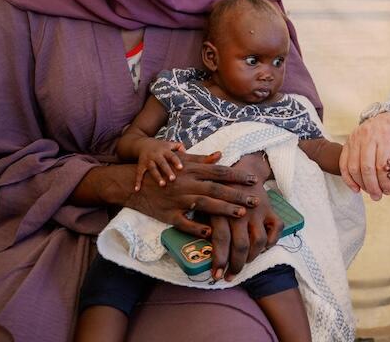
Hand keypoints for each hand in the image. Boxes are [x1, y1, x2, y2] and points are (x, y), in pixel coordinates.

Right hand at [124, 151, 258, 238]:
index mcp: (191, 170)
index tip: (254, 180)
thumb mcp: (181, 163)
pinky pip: (184, 223)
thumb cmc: (162, 172)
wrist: (133, 184)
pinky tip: (211, 233)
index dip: (237, 176)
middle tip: (255, 200)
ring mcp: (178, 200)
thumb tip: (221, 155)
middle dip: (237, 194)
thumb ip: (202, 159)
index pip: (219, 172)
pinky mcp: (169, 215)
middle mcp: (187, 183)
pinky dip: (197, 228)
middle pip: (216, 188)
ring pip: (204, 204)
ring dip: (223, 209)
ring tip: (241, 214)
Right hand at [134, 138, 185, 190]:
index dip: (176, 161)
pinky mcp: (141, 165)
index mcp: (165, 150)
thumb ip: (180, 147)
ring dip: (157, 177)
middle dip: (167, 171)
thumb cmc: (160, 146)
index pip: (172, 156)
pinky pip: (139, 174)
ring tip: (162, 185)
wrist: (142, 144)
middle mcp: (156, 155)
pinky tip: (137, 189)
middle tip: (173, 179)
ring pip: (152, 169)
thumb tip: (188, 154)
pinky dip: (137, 181)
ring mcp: (148, 160)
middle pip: (162, 163)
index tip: (181, 168)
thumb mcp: (170, 144)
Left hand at [208, 152, 281, 280]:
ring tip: (246, 262)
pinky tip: (264, 247)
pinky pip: (276, 229)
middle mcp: (240, 212)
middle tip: (231, 276)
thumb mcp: (204, 203)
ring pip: (259, 241)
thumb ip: (199, 223)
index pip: (221, 241)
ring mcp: (257, 211)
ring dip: (253, 257)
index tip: (216, 276)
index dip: (219, 261)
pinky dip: (272, 241)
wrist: (241, 167)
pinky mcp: (270, 209)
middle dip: (236, 265)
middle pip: (241, 246)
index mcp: (221, 210)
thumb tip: (197, 250)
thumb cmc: (217, 190)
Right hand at [340, 112, 389, 199]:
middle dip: (372, 186)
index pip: (382, 165)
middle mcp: (368, 136)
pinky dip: (348, 178)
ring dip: (361, 184)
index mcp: (386, 136)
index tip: (388, 191)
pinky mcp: (347, 142)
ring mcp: (355, 138)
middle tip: (377, 197)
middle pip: (366, 167)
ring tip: (370, 192)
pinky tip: (356, 188)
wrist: (384, 118)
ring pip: (353, 167)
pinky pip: (343, 163)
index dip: (384, 182)